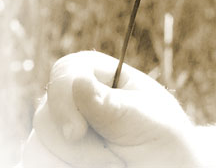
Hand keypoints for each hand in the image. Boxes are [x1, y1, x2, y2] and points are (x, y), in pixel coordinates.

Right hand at [23, 51, 198, 167]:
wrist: (163, 167)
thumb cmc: (162, 138)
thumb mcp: (144, 119)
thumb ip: (111, 105)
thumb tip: (78, 80)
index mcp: (103, 76)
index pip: (67, 71)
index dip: (62, 97)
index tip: (76, 133)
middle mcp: (78, 99)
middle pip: (46, 112)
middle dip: (74, 142)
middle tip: (111, 159)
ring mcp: (65, 126)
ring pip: (41, 142)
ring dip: (73, 158)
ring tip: (111, 162)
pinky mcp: (58, 152)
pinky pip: (41, 159)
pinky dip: (62, 164)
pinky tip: (94, 166)